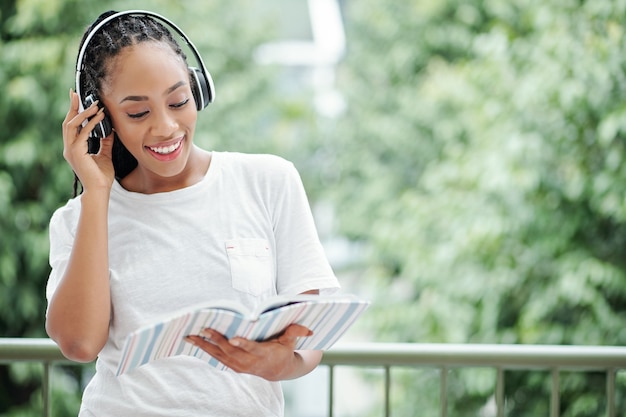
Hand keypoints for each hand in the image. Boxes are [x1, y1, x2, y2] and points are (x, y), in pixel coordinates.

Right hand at [62, 89, 114, 190]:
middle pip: (67, 122)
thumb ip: (106, 142)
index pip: (71, 125)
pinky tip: (99, 117)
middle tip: (77, 93)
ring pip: (72, 125)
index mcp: (73, 147)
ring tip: (94, 104)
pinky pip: (82, 133)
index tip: (77, 97)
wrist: (100, 190)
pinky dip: (91, 123)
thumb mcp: (105, 154)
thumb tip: (110, 129)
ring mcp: (71, 150)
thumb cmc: (102, 176)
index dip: (73, 111)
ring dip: (83, 113)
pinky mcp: (76, 153)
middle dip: (73, 107)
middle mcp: (69, 147)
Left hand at [185, 324, 313, 380]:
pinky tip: (193, 340)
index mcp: (262, 353)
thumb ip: (296, 332)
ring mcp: (238, 365)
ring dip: (204, 345)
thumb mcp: (291, 342)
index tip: (233, 338)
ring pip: (218, 355)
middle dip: (216, 340)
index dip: (242, 344)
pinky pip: (215, 357)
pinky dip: (204, 349)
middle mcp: (247, 361)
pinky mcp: (231, 365)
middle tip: (204, 328)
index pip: (251, 349)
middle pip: (229, 351)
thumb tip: (309, 329)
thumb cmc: (283, 350)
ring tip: (190, 335)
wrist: (278, 370)